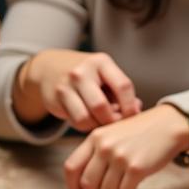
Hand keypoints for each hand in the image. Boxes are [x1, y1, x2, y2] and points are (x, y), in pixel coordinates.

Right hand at [14, 50, 142, 130]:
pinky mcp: (56, 98)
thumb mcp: (105, 75)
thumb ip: (121, 92)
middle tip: (116, 124)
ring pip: (86, 117)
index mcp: (101, 62)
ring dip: (97, 126)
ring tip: (102, 123)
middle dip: (112, 120)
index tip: (133, 116)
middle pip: (101, 106)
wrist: (50, 68)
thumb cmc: (87, 75)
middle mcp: (82, 72)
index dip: (130, 106)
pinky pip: (76, 121)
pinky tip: (89, 121)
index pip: (123, 86)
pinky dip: (86, 126)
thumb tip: (137, 110)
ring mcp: (67, 85)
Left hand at [63, 104, 188, 188]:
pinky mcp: (136, 169)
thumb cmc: (138, 132)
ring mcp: (120, 158)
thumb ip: (94, 152)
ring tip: (123, 182)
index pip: (71, 167)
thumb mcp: (110, 134)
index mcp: (95, 138)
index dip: (72, 184)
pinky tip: (134, 182)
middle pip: (87, 184)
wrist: (167, 125)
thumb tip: (82, 182)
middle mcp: (104, 147)